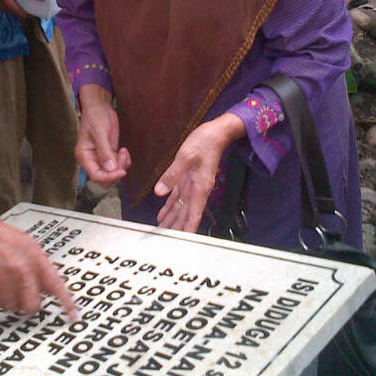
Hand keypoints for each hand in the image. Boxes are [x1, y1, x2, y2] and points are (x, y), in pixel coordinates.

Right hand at [0, 220, 76, 318]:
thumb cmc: (8, 241)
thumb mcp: (33, 249)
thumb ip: (43, 269)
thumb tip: (52, 290)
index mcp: (36, 260)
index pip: (56, 285)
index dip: (66, 303)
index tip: (73, 315)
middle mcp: (21, 270)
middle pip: (32, 305)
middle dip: (30, 304)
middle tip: (25, 295)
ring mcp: (4, 278)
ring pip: (13, 307)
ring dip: (11, 300)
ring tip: (8, 284)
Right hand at [76, 84, 129, 186]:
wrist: (100, 107)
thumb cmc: (95, 116)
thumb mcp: (100, 132)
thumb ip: (104, 151)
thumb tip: (110, 169)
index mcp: (84, 156)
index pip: (95, 176)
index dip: (109, 177)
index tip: (122, 171)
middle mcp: (91, 160)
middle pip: (104, 179)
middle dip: (115, 172)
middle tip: (122, 157)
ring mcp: (101, 158)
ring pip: (112, 173)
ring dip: (121, 166)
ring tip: (123, 151)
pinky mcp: (109, 154)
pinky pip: (118, 166)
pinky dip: (124, 161)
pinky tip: (123, 150)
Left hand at [154, 113, 244, 232]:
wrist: (216, 133)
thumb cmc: (204, 141)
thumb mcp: (186, 155)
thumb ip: (172, 174)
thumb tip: (159, 192)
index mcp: (199, 187)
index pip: (193, 214)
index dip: (188, 228)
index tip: (183, 242)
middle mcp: (197, 190)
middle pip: (186, 214)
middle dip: (177, 228)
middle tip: (165, 242)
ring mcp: (193, 186)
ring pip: (181, 208)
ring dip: (172, 220)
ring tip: (161, 232)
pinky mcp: (188, 180)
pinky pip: (178, 197)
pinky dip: (170, 207)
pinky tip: (162, 215)